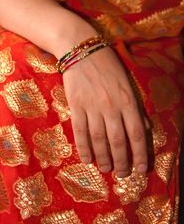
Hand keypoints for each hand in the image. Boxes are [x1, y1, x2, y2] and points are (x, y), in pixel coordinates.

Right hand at [62, 45, 147, 176]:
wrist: (81, 49)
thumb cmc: (108, 65)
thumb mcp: (128, 83)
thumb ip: (136, 107)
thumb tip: (146, 128)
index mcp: (128, 100)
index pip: (137, 134)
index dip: (140, 154)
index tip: (141, 169)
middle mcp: (112, 107)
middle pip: (118, 141)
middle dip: (122, 161)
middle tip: (122, 174)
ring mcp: (92, 107)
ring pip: (99, 140)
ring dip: (103, 158)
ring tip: (106, 169)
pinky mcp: (76, 106)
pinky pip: (80, 132)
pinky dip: (84, 148)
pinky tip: (87, 159)